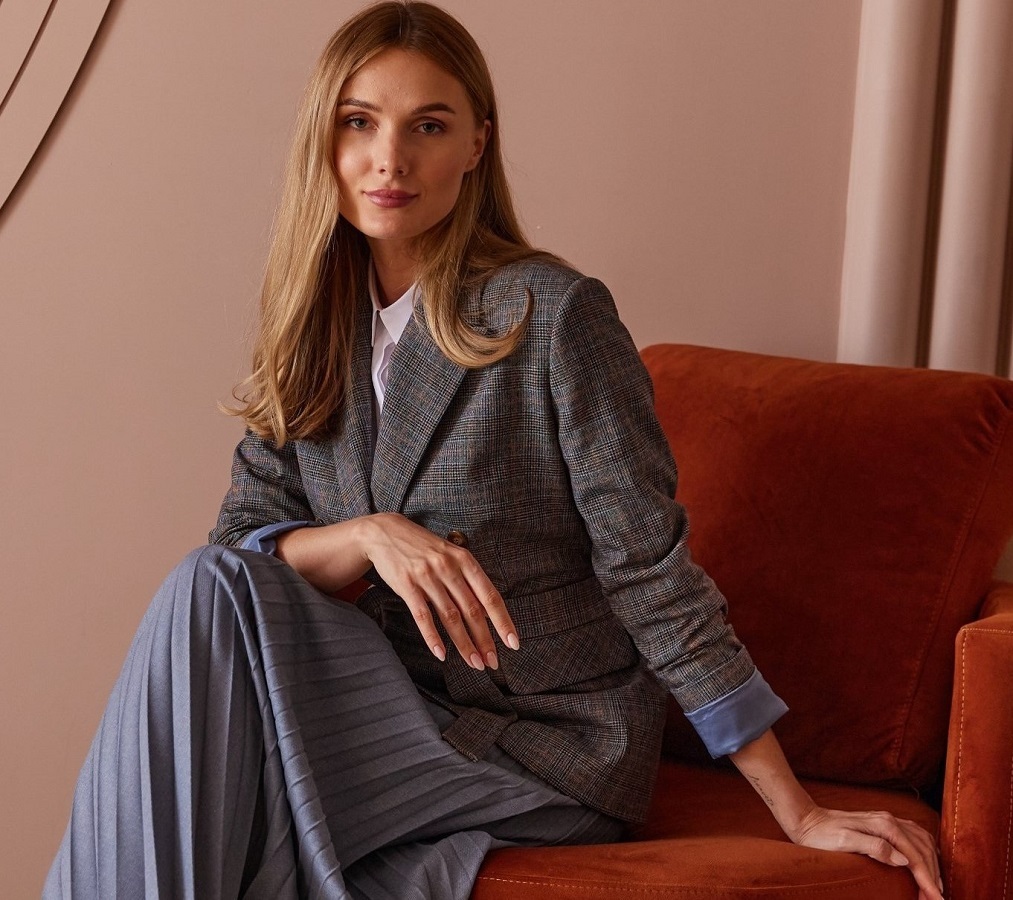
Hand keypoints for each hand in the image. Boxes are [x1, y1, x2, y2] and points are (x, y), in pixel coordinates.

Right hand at [359, 513, 519, 669]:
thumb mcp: (450, 554)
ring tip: (474, 663)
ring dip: (464, 644)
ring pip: (451, 617)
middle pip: (473, 610)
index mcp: (465, 560)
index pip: (490, 596)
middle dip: (485, 640)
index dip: (503, 622)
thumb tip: (488, 610)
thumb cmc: (423, 547)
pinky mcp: (407, 585)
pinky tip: (441, 654)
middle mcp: (449, 568)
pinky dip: (433, 637)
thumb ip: (468, 578)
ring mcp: (428, 576)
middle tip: (493, 663)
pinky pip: (423, 616)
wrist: (385, 532)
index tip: (512, 643)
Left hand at [791, 805, 942, 899]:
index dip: (927, 880)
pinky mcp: (883, 824)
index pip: (915, 856)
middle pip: (923, 849)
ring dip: (933, 864)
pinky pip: (914, 835)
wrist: (807, 820)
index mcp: (883, 825)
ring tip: (935, 886)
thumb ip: (874, 847)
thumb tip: (903, 860)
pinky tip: (927, 861)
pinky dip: (926, 850)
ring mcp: (887, 820)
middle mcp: (889, 820)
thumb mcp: (845, 842)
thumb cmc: (822, 835)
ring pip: (922, 841)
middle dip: (933, 875)